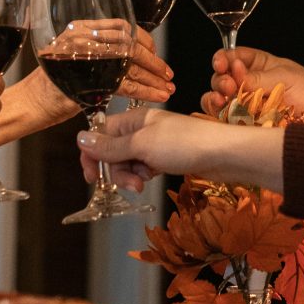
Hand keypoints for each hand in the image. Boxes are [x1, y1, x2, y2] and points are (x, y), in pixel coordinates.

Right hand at [21, 22, 173, 121]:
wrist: (31, 103)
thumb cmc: (51, 86)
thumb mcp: (73, 59)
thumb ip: (97, 53)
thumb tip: (128, 57)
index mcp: (81, 29)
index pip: (122, 27)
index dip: (143, 40)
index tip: (154, 52)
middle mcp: (84, 40)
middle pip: (130, 46)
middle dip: (153, 61)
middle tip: (167, 73)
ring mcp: (86, 59)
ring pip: (131, 66)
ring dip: (153, 78)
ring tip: (167, 87)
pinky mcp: (91, 81)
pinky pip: (125, 84)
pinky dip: (145, 91)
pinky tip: (157, 96)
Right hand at [77, 106, 284, 192]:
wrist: (224, 154)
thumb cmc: (184, 144)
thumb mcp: (141, 145)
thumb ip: (110, 146)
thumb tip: (79, 138)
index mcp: (133, 119)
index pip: (100, 134)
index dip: (92, 154)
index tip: (92, 177)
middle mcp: (141, 128)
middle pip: (112, 150)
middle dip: (115, 170)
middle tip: (130, 184)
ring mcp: (155, 143)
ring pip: (128, 161)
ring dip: (130, 175)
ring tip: (143, 184)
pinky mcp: (167, 156)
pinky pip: (144, 166)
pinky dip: (143, 174)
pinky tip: (151, 179)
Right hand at [202, 47, 303, 116]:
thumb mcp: (285, 76)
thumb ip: (260, 77)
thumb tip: (238, 74)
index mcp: (253, 64)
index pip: (231, 57)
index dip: (222, 59)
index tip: (221, 63)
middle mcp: (243, 81)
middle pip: (220, 77)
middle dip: (220, 80)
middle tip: (229, 85)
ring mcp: (240, 102)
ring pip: (216, 98)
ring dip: (214, 98)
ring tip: (221, 99)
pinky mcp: (241, 121)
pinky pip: (222, 118)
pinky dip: (217, 115)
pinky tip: (221, 112)